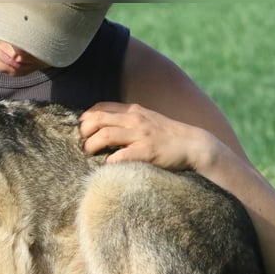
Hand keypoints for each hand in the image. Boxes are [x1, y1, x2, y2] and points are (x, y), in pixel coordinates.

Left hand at [79, 102, 220, 170]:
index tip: (81, 130)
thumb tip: (103, 128)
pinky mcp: (147, 151)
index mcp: (133, 111)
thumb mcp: (147, 121)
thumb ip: (128, 121)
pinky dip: (109, 161)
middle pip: (98, 120)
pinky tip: (107, 165)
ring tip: (88, 154)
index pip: (100, 108)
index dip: (85, 118)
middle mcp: (135, 119)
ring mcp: (141, 135)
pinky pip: (121, 156)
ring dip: (91, 145)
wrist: (194, 145)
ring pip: (105, 135)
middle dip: (84, 132)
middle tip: (81, 144)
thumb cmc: (167, 136)